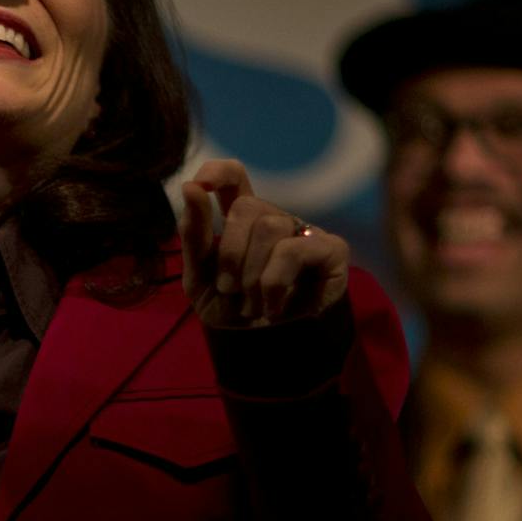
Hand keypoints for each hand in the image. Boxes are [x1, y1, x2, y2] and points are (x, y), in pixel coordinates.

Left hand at [179, 159, 348, 327]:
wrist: (262, 348)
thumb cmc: (232, 308)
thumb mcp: (199, 275)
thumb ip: (194, 234)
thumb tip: (190, 187)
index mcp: (241, 220)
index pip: (233, 177)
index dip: (217, 173)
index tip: (198, 188)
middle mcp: (274, 218)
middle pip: (247, 206)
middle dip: (229, 254)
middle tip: (229, 290)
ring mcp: (304, 231)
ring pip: (270, 226)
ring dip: (251, 275)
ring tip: (251, 305)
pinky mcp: (331, 250)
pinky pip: (295, 249)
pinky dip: (274, 282)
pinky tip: (272, 307)